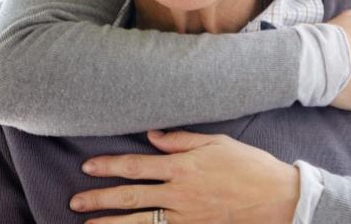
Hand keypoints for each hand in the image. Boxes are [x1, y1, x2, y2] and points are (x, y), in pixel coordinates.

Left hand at [70, 130, 298, 223]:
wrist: (276, 197)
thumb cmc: (249, 165)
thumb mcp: (217, 142)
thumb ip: (181, 140)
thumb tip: (151, 135)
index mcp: (183, 166)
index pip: (137, 166)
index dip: (110, 166)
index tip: (88, 167)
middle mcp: (180, 193)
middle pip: (131, 196)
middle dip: (100, 198)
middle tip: (75, 201)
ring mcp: (186, 216)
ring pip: (140, 221)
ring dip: (111, 223)